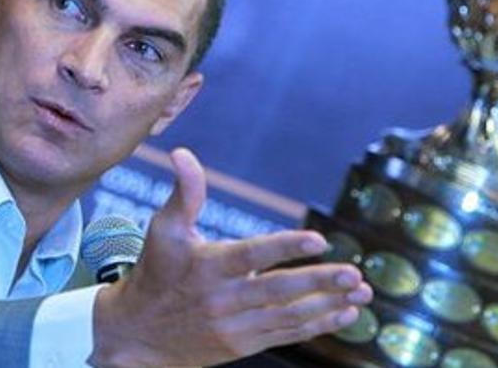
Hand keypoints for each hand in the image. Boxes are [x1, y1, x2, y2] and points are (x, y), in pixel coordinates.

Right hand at [89, 148, 371, 366]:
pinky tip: (345, 315)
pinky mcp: (242, 344)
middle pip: (278, 290)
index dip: (285, 247)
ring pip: (288, 315)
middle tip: (354, 274)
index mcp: (207, 266)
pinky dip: (317, 325)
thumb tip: (182, 153)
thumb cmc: (155, 272)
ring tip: (361, 293)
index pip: (251, 255)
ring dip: (328, 304)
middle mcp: (223, 298)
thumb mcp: (164, 230)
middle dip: (320, 282)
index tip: (318, 239)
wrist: (137, 334)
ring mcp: (234, 326)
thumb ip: (185, 193)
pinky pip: (285, 334)